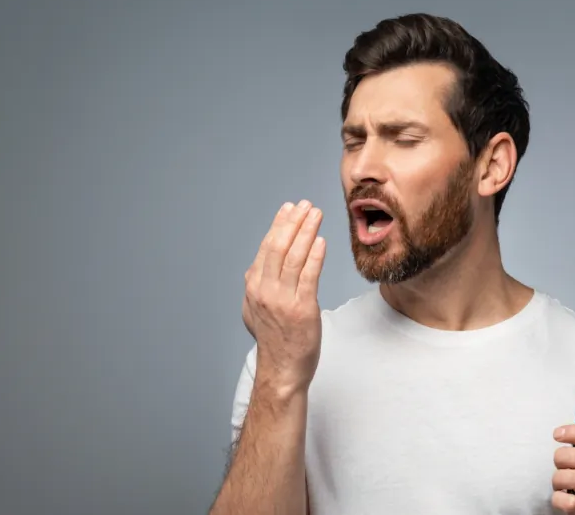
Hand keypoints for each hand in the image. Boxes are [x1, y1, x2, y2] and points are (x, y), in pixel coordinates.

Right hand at [242, 200, 325, 394]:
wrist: (282, 370)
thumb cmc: (275, 341)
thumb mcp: (255, 312)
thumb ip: (256, 288)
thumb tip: (255, 270)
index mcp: (253, 287)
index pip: (266, 247)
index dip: (279, 225)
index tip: (289, 209)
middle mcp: (264, 291)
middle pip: (278, 247)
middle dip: (293, 222)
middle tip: (306, 205)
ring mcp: (282, 300)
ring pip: (293, 257)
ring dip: (305, 231)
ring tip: (316, 214)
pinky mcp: (302, 309)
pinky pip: (308, 276)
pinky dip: (314, 255)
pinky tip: (321, 240)